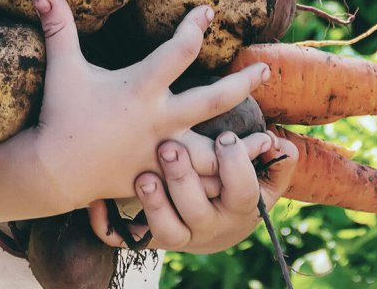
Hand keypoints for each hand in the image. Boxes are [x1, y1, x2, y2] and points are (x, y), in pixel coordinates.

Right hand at [25, 0, 270, 209]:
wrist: (54, 171)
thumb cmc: (60, 115)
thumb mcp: (62, 68)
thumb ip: (58, 29)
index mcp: (141, 88)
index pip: (180, 50)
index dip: (196, 26)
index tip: (208, 11)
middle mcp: (159, 119)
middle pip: (215, 99)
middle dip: (243, 82)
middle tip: (265, 68)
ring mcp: (163, 151)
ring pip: (216, 150)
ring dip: (243, 144)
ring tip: (270, 138)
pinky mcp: (161, 176)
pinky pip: (198, 181)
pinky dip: (221, 180)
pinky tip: (239, 176)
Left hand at [87, 130, 298, 252]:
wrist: (212, 228)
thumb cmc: (235, 189)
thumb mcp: (262, 180)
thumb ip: (276, 164)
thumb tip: (281, 145)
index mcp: (237, 208)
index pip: (242, 192)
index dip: (235, 166)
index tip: (224, 136)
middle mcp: (206, 226)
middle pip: (197, 211)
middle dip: (184, 180)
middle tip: (170, 147)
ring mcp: (176, 235)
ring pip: (164, 230)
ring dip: (153, 203)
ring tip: (142, 176)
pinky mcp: (146, 239)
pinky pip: (122, 240)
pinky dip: (106, 223)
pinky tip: (95, 201)